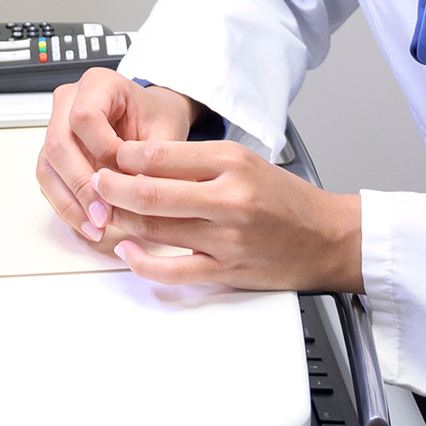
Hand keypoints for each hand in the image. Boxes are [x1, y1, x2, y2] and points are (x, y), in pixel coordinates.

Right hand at [36, 69, 194, 236]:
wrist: (151, 118)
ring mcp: (56, 126)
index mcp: (98, 83)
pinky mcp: (54, 152)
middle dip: (81, 186)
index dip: (103, 152)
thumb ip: (153, 161)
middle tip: (103, 216)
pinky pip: (49, 180)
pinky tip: (87, 223)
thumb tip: (137, 195)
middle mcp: (69, 101)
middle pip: (58, 144)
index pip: (84, 117)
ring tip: (95, 227)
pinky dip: (67, 205)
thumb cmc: (156, 119)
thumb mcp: (166, 134)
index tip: (127, 177)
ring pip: (47, 166)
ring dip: (69, 202)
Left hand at [88, 138, 363, 293]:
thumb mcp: (246, 162)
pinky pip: (171, 270)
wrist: (328, 237)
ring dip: (122, 222)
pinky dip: (142, 261)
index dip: (123, 157)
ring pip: (155, 230)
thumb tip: (141, 165)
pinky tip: (129, 251)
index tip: (110, 158)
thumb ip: (197, 164)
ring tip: (107, 213)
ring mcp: (226, 238)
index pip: (160, 155)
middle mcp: (228, 198)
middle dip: (111, 188)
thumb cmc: (286, 200)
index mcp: (232, 162)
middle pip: (149, 192)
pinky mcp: (226, 271)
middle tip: (97, 183)